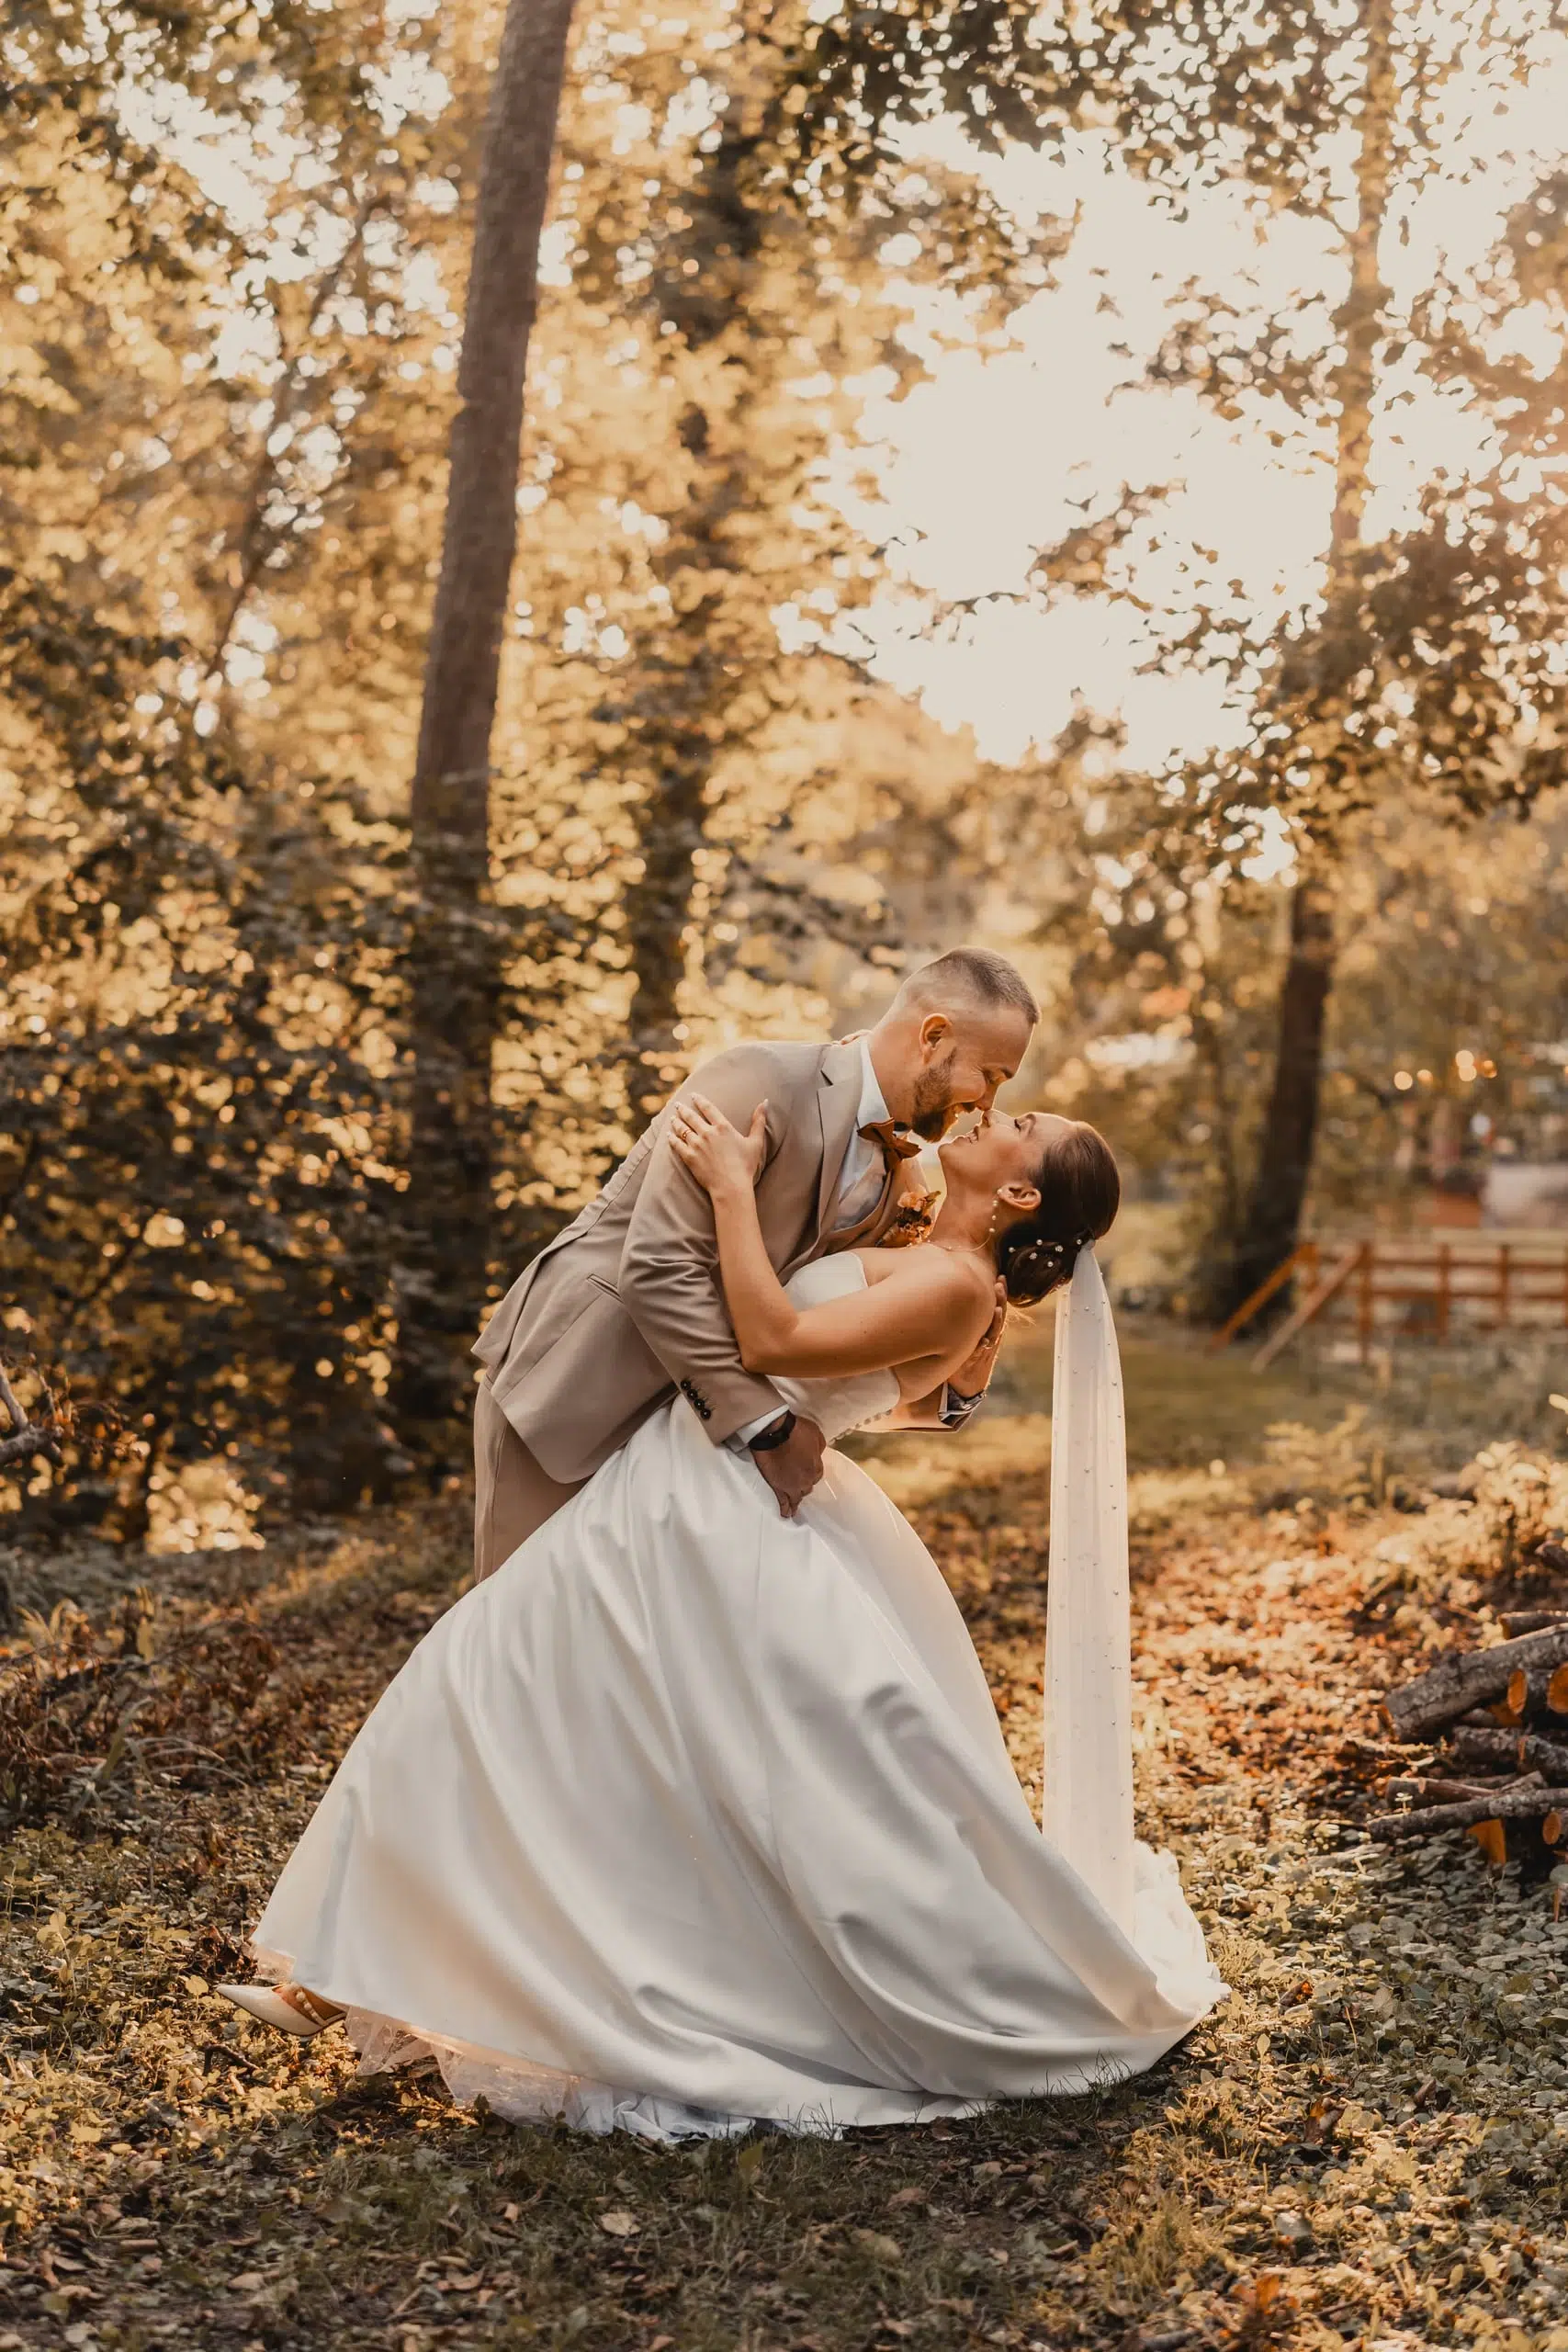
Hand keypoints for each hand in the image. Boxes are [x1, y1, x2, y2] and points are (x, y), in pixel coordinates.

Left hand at [669, 1094, 766, 1200]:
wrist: (731, 1186)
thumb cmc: (746, 1165)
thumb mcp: (756, 1142)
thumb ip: (759, 1121)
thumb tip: (766, 1102)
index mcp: (723, 1127)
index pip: (708, 1108)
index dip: (699, 1100)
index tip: (693, 1095)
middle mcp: (707, 1133)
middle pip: (691, 1117)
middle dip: (683, 1109)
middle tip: (677, 1105)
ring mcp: (696, 1145)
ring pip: (682, 1129)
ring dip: (676, 1122)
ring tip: (672, 1118)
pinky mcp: (689, 1157)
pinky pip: (677, 1144)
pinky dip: (672, 1138)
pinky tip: (668, 1135)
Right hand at [750, 1415, 825, 1517]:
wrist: (775, 1433)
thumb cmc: (797, 1430)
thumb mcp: (816, 1434)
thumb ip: (818, 1448)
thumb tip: (817, 1454)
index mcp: (816, 1467)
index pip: (817, 1475)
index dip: (811, 1472)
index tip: (806, 1470)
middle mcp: (807, 1480)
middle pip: (807, 1487)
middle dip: (804, 1485)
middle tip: (798, 1484)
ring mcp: (792, 1486)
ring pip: (797, 1497)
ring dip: (796, 1500)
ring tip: (794, 1508)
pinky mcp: (778, 1487)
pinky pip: (783, 1502)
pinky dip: (785, 1509)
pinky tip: (786, 1514)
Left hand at [948, 1278, 1006, 1396]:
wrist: (966, 1384)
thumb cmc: (965, 1354)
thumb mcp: (968, 1332)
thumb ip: (966, 1316)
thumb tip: (957, 1291)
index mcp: (988, 1328)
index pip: (997, 1307)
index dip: (1000, 1293)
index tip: (1001, 1277)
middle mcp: (990, 1337)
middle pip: (998, 1317)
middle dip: (1000, 1301)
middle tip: (1000, 1285)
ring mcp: (984, 1350)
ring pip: (993, 1333)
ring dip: (996, 1321)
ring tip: (998, 1309)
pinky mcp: (975, 1362)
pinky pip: (980, 1354)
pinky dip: (983, 1347)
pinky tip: (985, 1341)